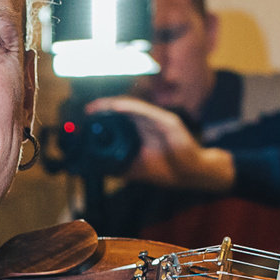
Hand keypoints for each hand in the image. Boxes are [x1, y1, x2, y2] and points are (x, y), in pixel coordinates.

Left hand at [84, 97, 235, 192]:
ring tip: (98, 107)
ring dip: (113, 106)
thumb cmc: (168, 168)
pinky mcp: (168, 122)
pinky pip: (147, 112)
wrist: (192, 172)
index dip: (103, 114)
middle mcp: (149, 121)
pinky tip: (117, 108)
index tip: (87, 117)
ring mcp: (159, 119)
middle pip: (123, 108)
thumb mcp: (136, 168)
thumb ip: (118, 164)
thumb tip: (95, 167)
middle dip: (104, 107)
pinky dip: (130, 109)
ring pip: (133, 107)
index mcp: (141, 130)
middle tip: (88, 110)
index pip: (119, 117)